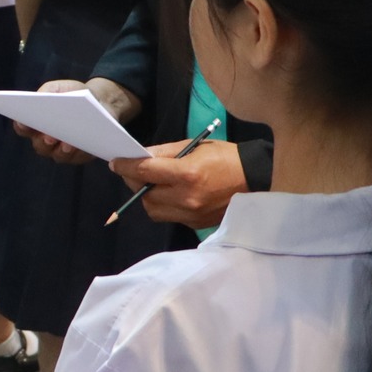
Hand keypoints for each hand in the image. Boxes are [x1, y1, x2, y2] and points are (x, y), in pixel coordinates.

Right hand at [16, 78, 139, 164]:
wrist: (100, 100)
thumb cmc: (75, 93)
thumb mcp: (62, 88)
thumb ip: (49, 91)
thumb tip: (40, 97)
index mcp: (37, 123)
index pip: (24, 128)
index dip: (22, 126)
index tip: (23, 121)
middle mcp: (47, 140)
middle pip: (40, 146)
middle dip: (44, 141)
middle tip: (49, 136)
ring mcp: (63, 151)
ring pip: (58, 155)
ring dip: (62, 150)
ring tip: (68, 144)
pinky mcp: (80, 156)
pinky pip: (79, 157)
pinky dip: (81, 152)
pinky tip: (85, 145)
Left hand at [107, 140, 243, 228]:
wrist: (256, 181)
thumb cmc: (226, 158)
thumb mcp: (196, 147)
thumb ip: (165, 153)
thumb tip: (141, 155)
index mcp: (187, 174)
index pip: (145, 171)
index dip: (126, 166)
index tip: (115, 162)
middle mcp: (186, 198)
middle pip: (144, 194)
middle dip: (134, 182)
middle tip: (134, 171)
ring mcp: (190, 214)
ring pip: (153, 210)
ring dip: (146, 196)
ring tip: (151, 183)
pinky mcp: (195, 225)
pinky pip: (168, 216)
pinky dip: (162, 205)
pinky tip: (167, 193)